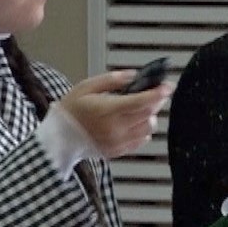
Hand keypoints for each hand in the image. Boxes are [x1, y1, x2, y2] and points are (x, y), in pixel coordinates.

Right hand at [53, 70, 169, 159]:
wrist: (59, 137)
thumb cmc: (71, 110)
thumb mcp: (87, 87)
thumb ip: (112, 80)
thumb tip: (132, 76)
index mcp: (107, 110)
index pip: (140, 101)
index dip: (157, 93)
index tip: (167, 86)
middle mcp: (115, 128)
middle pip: (149, 114)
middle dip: (156, 101)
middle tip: (155, 93)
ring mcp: (117, 141)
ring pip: (148, 128)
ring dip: (150, 116)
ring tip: (141, 109)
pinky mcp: (117, 150)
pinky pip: (141, 141)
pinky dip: (144, 130)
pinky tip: (134, 122)